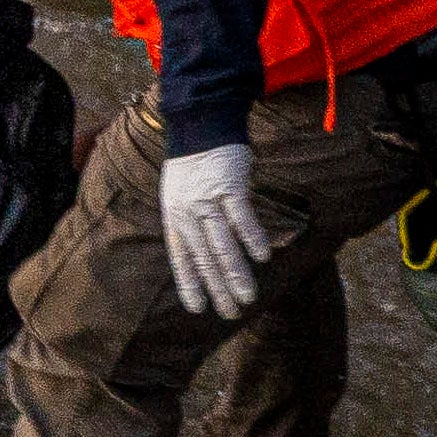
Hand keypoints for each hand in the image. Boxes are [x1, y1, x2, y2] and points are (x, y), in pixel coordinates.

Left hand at [159, 142, 275, 319]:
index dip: (189, 283)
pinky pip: (241, 217)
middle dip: (217, 288)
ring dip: (235, 273)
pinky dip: (252, 238)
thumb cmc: (192, 162)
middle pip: (204, 257)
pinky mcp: (228, 186)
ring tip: (247, 297)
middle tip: (230, 313)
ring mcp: (207, 200)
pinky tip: (262, 258)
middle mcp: (188, 212)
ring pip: (222, 244)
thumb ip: (188, 221)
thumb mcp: (178, 193)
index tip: (198, 308)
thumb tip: (200, 250)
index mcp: (174, 216)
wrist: (200, 123)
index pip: (181, 257)